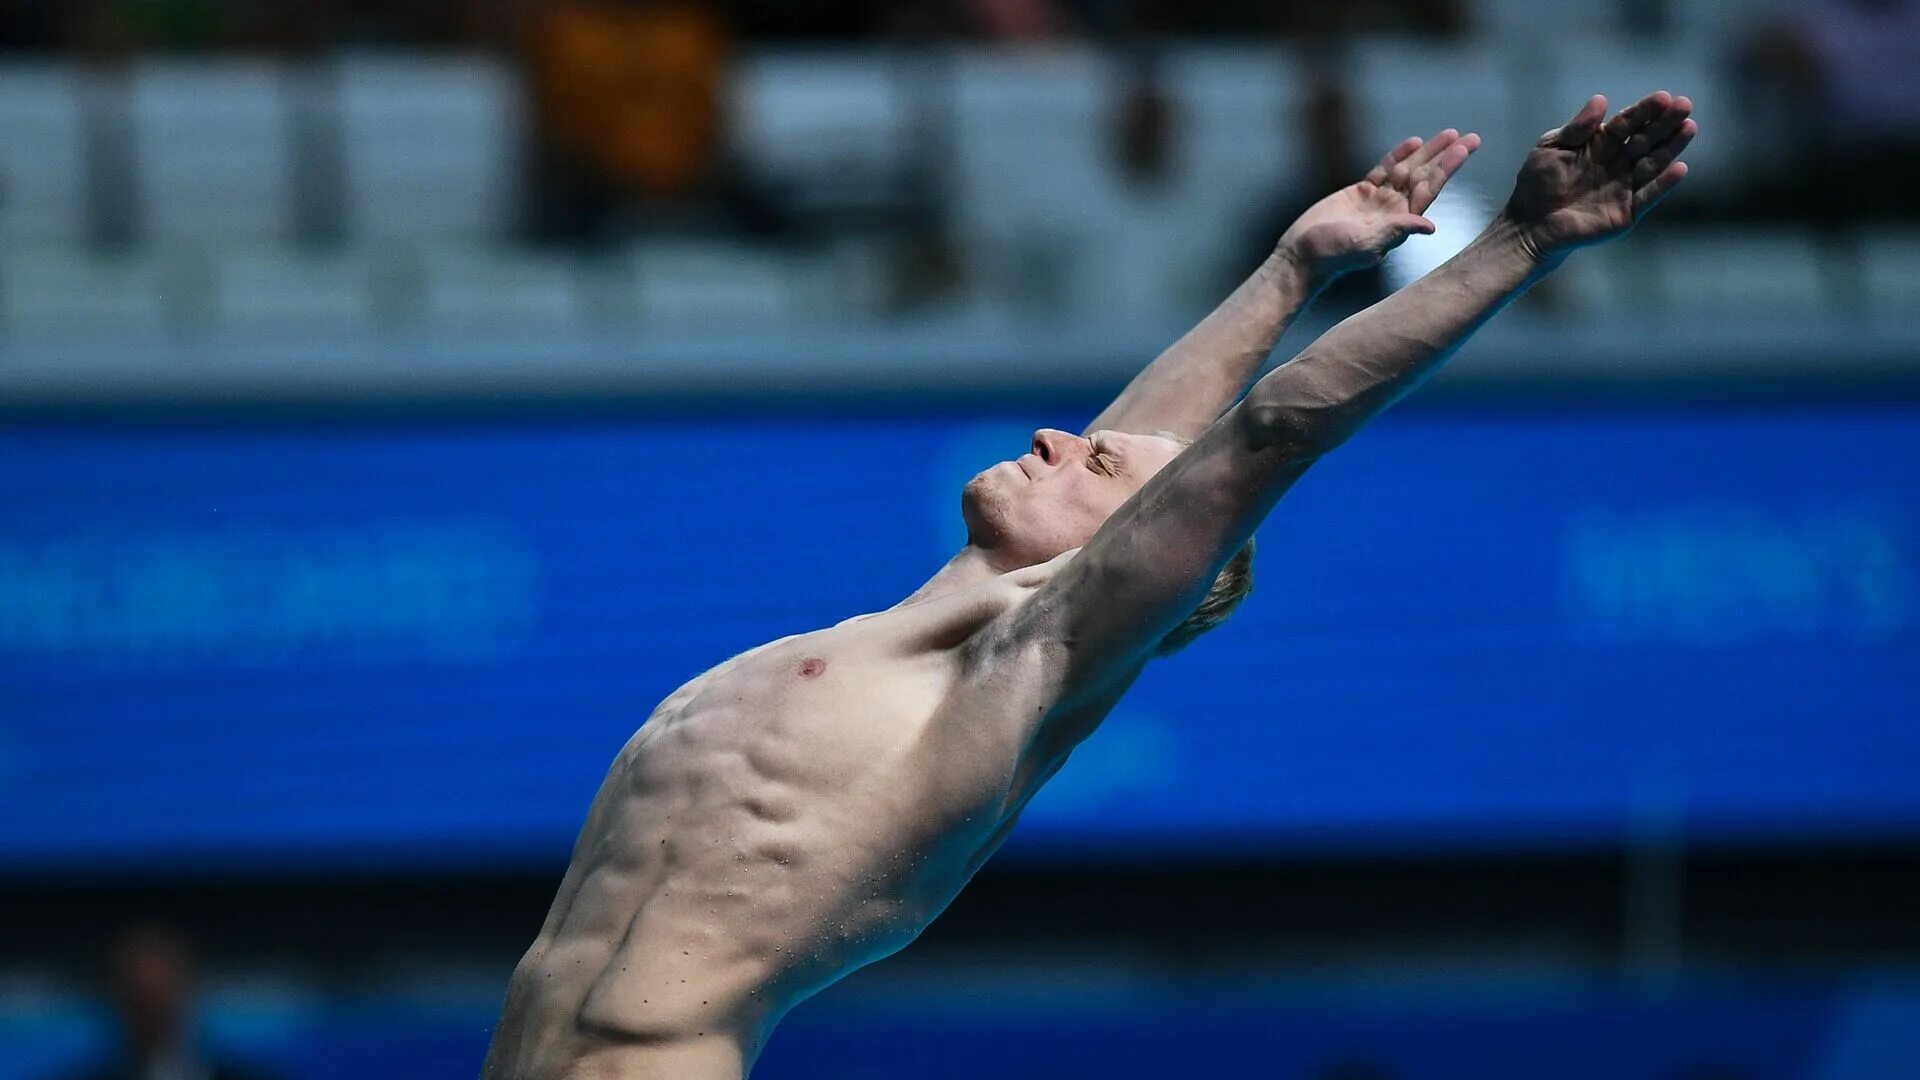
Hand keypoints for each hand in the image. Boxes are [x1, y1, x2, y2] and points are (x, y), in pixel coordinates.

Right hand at [1277, 129, 1481, 278]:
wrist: (1302, 255)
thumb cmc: (1334, 255)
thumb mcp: (1367, 244)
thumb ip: (1396, 231)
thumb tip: (1430, 226)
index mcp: (1400, 222)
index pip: (1430, 189)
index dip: (1448, 168)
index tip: (1465, 149)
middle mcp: (1393, 210)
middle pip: (1426, 176)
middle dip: (1447, 156)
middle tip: (1472, 138)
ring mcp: (1377, 200)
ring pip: (1407, 169)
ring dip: (1428, 152)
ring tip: (1450, 133)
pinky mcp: (1359, 193)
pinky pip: (1384, 170)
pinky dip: (1398, 155)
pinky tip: (1413, 142)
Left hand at [1501, 92, 1696, 260]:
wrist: (1529, 224)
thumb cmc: (1536, 183)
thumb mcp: (1551, 148)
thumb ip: (1577, 129)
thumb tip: (1601, 100)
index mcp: (1601, 143)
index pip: (1628, 123)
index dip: (1645, 111)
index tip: (1663, 97)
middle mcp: (1618, 162)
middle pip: (1646, 139)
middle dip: (1665, 123)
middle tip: (1685, 105)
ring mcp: (1624, 187)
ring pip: (1653, 164)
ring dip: (1672, 147)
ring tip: (1689, 127)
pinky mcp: (1627, 212)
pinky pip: (1648, 196)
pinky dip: (1664, 183)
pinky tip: (1680, 167)